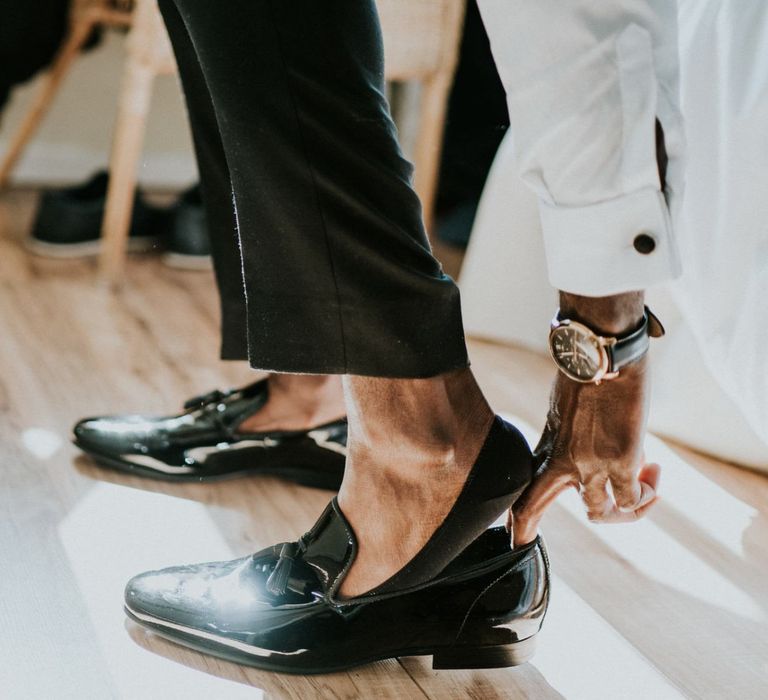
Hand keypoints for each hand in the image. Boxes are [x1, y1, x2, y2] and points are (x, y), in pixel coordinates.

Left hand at [510, 292, 660, 545]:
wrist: (602, 352)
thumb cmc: (587, 372)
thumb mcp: (567, 410)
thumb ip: (573, 437)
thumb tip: (594, 449)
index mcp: (546, 450)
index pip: (521, 500)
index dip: (517, 527)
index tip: (517, 544)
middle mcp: (562, 464)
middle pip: (560, 513)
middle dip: (594, 516)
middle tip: (630, 494)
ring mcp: (589, 466)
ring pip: (605, 513)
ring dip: (632, 505)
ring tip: (649, 479)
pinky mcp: (619, 462)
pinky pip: (635, 499)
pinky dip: (648, 494)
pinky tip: (654, 472)